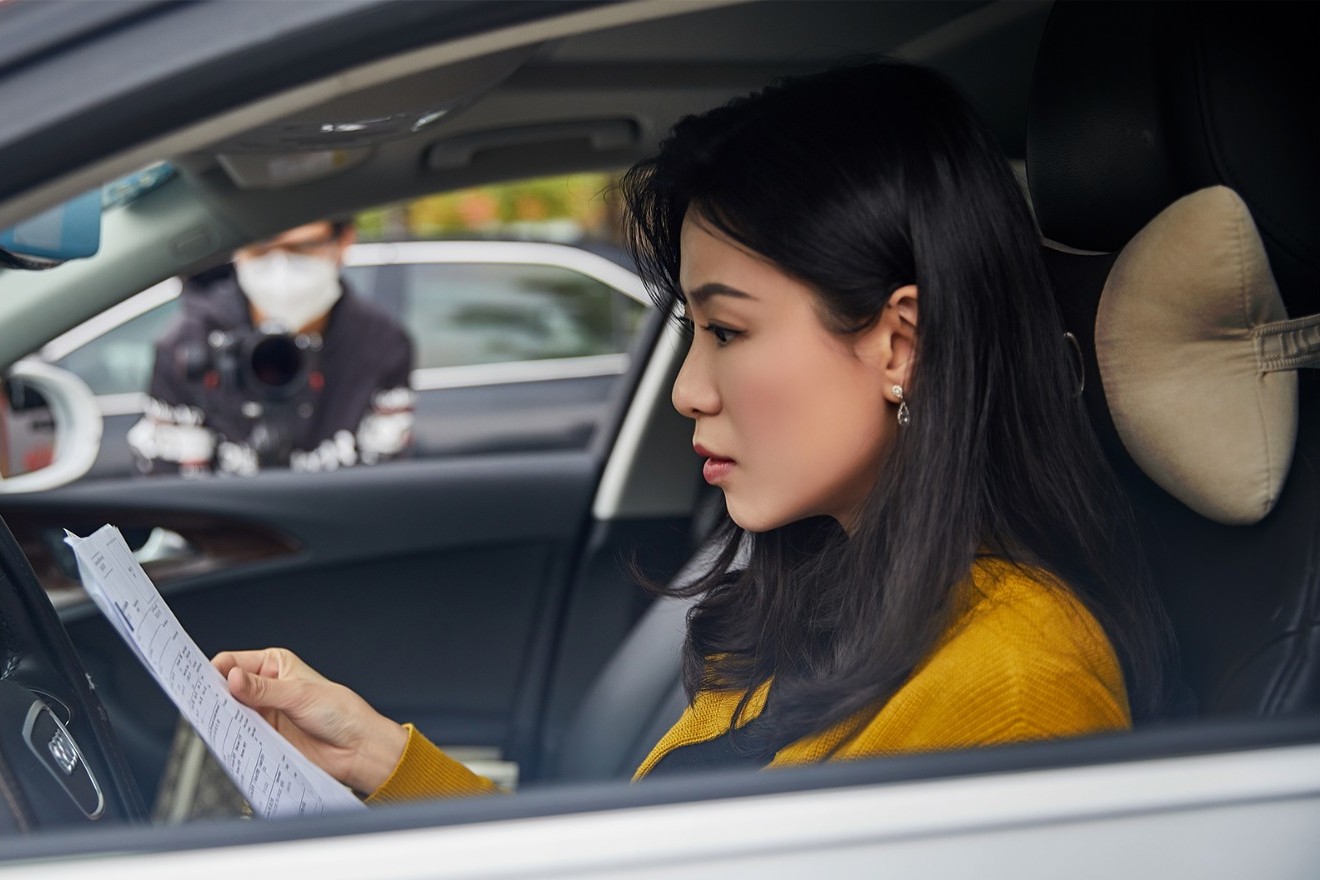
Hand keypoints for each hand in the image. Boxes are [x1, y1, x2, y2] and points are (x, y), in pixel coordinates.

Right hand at [212, 647, 408, 794]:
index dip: (216, 671)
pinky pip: (239, 734)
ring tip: (215, 722)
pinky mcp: (264, 736)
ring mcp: (264, 713)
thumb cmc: (339, 713)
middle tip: (203, 704)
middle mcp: (266, 687)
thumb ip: (262, 690)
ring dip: (223, 718)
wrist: (355, 749)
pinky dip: (232, 736)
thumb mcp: (298, 695)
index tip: (200, 682)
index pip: (233, 662)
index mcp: (275, 664)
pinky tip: (228, 739)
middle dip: (214, 696)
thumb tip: (231, 679)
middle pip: (227, 688)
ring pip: (230, 712)